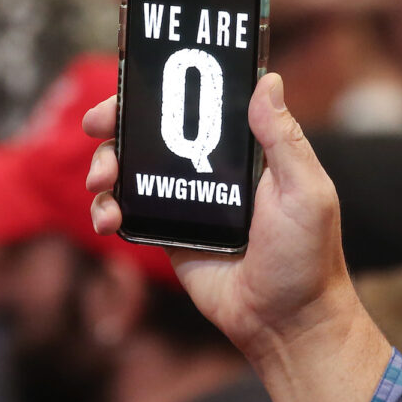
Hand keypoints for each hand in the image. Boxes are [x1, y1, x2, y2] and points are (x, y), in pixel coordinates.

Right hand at [84, 73, 390, 401]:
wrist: (284, 322)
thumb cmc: (306, 258)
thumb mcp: (306, 192)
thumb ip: (283, 140)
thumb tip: (268, 80)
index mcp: (241, 151)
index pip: (194, 106)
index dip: (159, 91)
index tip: (132, 87)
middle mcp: (206, 170)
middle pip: (149, 133)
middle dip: (114, 124)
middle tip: (95, 126)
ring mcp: (181, 202)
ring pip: (128, 170)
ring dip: (104, 167)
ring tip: (101, 182)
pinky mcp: (163, 235)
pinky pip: (125, 213)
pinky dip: (106, 211)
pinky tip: (108, 220)